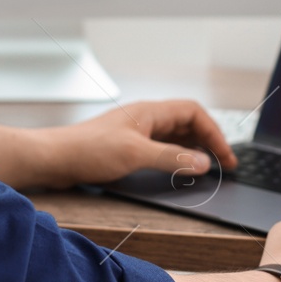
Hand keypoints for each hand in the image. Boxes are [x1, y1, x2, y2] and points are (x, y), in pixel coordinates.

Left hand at [39, 99, 237, 188]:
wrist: (55, 158)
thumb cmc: (88, 149)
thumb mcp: (135, 155)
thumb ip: (171, 158)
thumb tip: (203, 162)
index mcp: (149, 112)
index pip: (193, 112)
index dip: (214, 132)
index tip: (225, 156)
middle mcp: (145, 118)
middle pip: (187, 123)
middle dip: (208, 140)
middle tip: (223, 163)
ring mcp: (136, 132)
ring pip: (174, 135)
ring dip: (193, 148)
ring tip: (207, 166)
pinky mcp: (127, 146)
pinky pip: (161, 147)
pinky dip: (176, 156)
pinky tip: (179, 169)